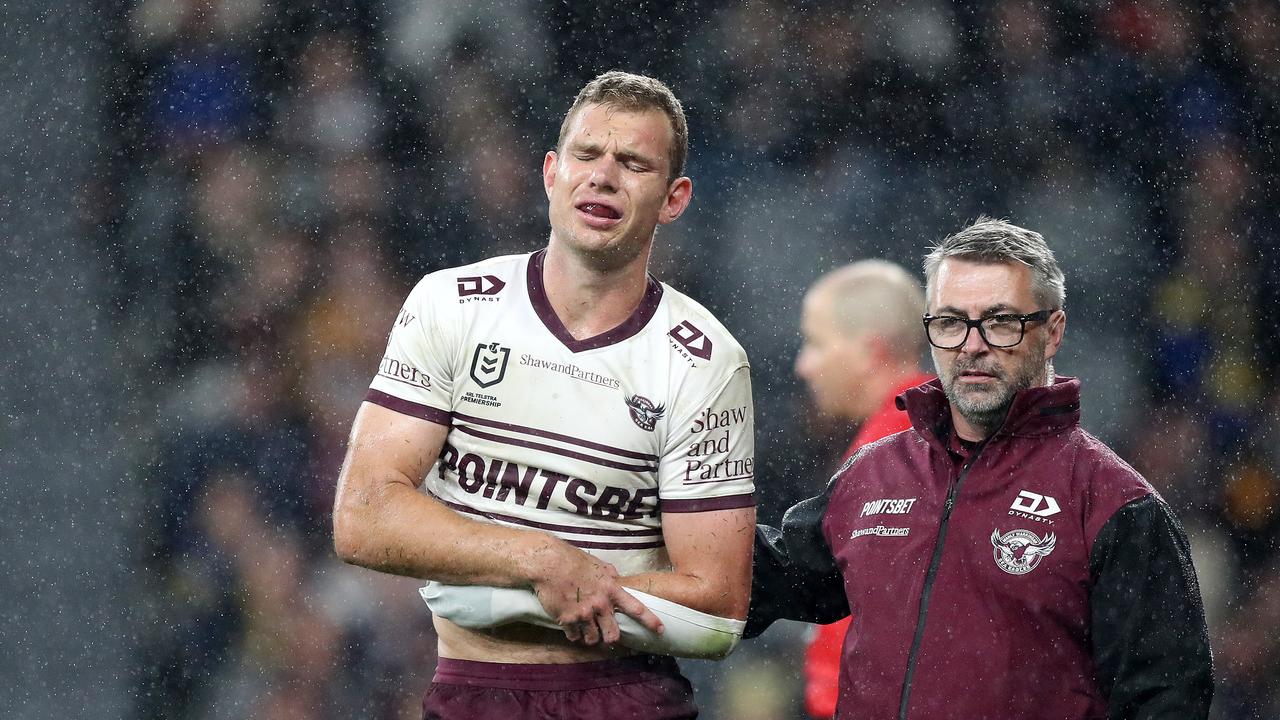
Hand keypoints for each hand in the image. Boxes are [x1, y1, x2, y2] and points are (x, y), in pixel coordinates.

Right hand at [527, 539, 663, 644]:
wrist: (549, 563)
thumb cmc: (573, 560)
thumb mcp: (598, 564)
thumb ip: (610, 574)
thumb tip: (617, 578)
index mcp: (611, 590)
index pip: (636, 608)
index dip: (650, 621)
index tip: (660, 630)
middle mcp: (600, 604)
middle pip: (613, 634)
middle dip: (611, 638)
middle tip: (607, 635)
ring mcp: (584, 613)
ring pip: (592, 639)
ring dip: (590, 637)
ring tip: (585, 630)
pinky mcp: (567, 619)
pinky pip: (574, 637)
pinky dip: (574, 634)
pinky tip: (571, 627)